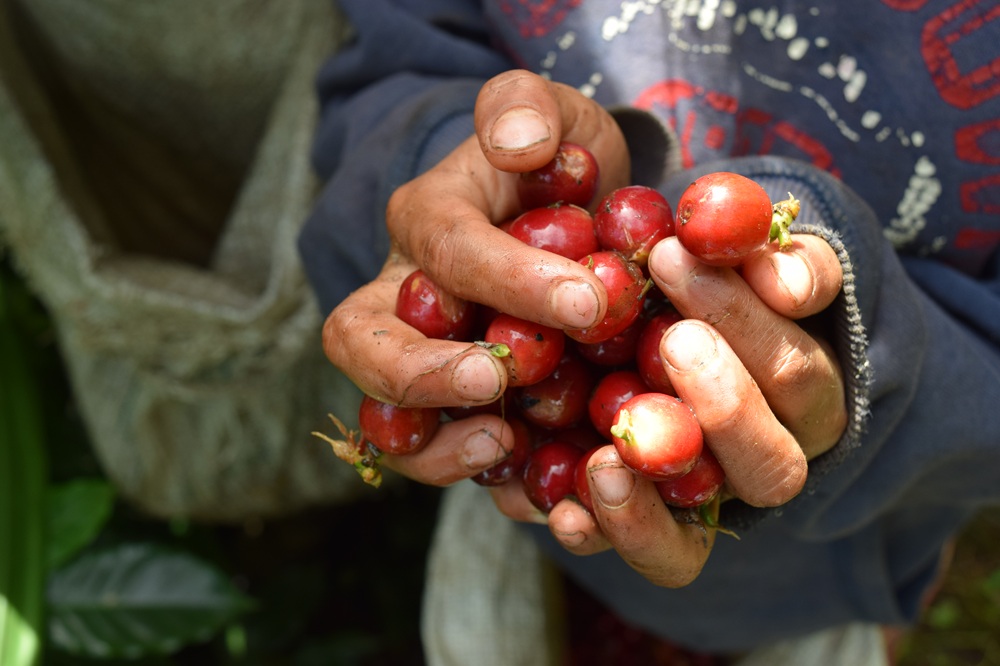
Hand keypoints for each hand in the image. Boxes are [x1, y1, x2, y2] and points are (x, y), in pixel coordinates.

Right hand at [322, 70, 629, 483]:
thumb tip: (516, 143)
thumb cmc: (555, 167)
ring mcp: (427, 367)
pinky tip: (546, 492)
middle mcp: (405, 303)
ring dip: (436, 447)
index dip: (506, 278)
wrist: (571, 222)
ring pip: (389, 421)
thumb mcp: (548, 114)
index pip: (444, 251)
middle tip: (492, 383)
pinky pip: (454, 462)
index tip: (582, 300)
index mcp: (425, 225)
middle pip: (363, 346)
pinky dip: (490, 484)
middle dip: (418, 371)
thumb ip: (524, 107)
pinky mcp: (462, 418)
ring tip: (504, 443)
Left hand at [510, 234, 845, 586]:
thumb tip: (789, 285)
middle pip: (770, 466)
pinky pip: (644, 556)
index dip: (742, 319)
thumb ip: (780, 260)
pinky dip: (603, 536)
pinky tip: (563, 512)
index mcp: (802, 396)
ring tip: (608, 459)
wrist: (672, 335)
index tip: (671, 257)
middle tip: (669, 342)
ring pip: (704, 534)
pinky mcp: (655, 532)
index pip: (795, 372)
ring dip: (655, 499)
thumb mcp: (751, 263)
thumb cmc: (716, 292)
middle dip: (723, 408)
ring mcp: (706, 503)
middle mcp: (765, 462)